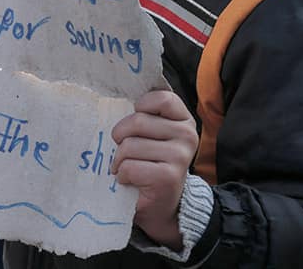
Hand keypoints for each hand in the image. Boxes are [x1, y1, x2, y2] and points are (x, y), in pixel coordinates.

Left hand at [111, 90, 198, 249]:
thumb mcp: (151, 134)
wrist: (161, 206)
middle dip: (120, 137)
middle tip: (123, 151)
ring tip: (127, 168)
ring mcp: (180, 156)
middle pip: (137, 121)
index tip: (135, 122)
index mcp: (183, 119)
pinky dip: (122, 175)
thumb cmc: (149, 163)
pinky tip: (129, 180)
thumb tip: (115, 96)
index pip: (161, 97)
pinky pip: (129, 167)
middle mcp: (187, 135)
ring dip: (119, 160)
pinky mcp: (168, 177)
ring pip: (130, 145)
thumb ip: (144, 115)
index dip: (140, 107)